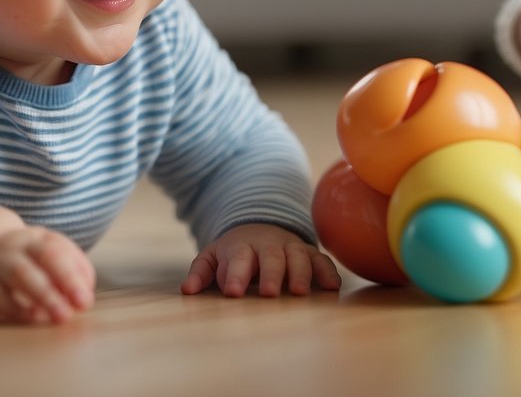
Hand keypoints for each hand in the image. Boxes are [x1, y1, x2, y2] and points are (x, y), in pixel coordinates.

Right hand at [0, 226, 95, 324]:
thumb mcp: (41, 262)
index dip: (74, 275)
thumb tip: (84, 296)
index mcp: (36, 238)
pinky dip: (14, 309)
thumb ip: (67, 273)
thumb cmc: (17, 266)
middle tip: (74, 309)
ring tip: (54, 317)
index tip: (85, 301)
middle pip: (43, 256)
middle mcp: (15, 246)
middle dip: (63, 281)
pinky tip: (29, 319)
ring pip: (19, 273)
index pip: (58, 250)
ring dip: (41, 296)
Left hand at [180, 223, 341, 296]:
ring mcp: (291, 248)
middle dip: (271, 275)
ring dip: (301, 274)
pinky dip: (328, 272)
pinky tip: (333, 288)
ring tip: (300, 293)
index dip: (236, 275)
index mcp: (241, 247)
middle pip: (271, 257)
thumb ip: (201, 272)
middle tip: (269, 294)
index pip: (238, 260)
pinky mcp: (309, 254)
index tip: (233, 293)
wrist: (260, 225)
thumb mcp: (213, 256)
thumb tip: (187, 290)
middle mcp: (268, 246)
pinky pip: (322, 260)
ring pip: (298, 257)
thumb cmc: (234, 252)